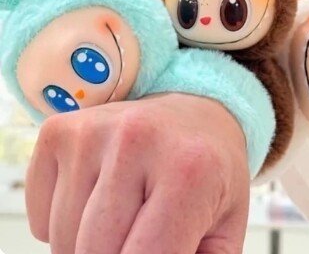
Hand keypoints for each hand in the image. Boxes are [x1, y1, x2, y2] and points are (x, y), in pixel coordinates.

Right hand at [26, 93, 249, 253]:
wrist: (192, 111)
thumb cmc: (209, 168)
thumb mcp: (225, 227)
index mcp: (189, 168)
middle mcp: (137, 140)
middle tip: (141, 239)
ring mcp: (92, 132)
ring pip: (64, 240)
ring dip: (90, 246)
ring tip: (125, 215)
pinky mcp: (61, 132)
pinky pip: (41, 217)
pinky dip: (64, 225)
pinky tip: (99, 196)